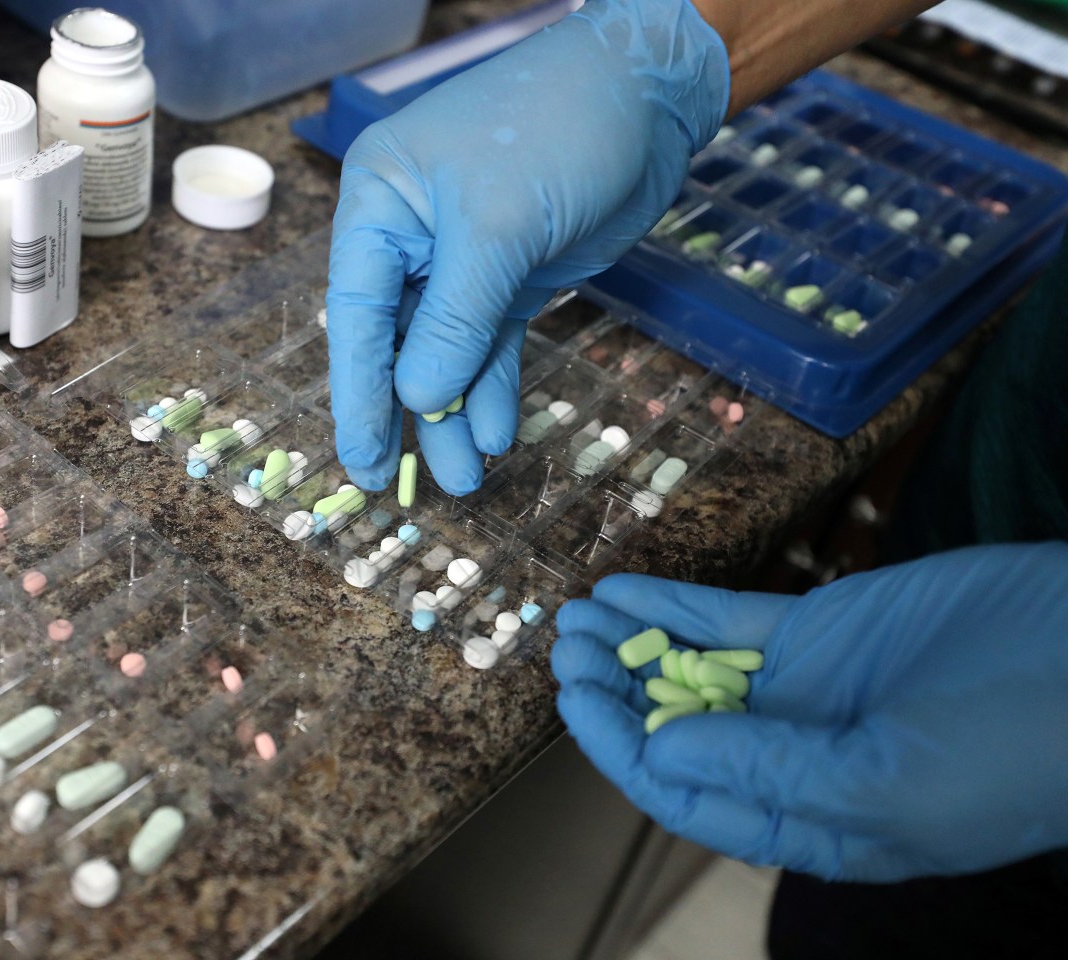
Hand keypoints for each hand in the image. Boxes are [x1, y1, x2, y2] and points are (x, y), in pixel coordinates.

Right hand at [325, 0, 728, 493]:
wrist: (650, 92)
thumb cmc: (555, 130)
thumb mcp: (498, 226)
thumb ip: (454, 319)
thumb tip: (419, 399)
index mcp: (380, 204)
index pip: (356, 311)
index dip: (356, 390)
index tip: (360, 456)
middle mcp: (411, 236)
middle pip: (394, 341)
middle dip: (404, 414)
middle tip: (396, 486)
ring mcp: (463, 261)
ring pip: (446, 353)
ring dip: (454, 414)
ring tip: (465, 479)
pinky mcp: (512, 278)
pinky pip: (492, 345)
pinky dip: (494, 388)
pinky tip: (498, 433)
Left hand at [552, 543, 1067, 881]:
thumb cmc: (1014, 753)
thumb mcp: (887, 783)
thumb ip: (769, 770)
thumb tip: (662, 750)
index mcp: (808, 819)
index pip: (690, 794)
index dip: (623, 751)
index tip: (573, 701)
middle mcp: (791, 756)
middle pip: (677, 727)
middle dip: (616, 692)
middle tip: (566, 648)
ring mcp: (803, 689)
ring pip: (692, 667)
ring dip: (632, 643)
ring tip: (577, 615)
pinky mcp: (821, 629)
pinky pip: (730, 615)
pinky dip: (676, 602)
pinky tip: (624, 589)